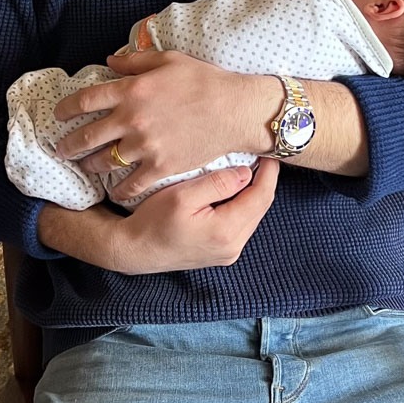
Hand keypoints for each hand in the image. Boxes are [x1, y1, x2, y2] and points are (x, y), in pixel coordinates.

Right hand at [38, 159, 278, 272]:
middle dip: (264, 179)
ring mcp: (228, 252)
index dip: (269, 171)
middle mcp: (233, 246)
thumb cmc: (152, 221)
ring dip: (253, 191)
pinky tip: (235, 187)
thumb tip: (247, 172)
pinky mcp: (221, 252)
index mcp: (226, 232)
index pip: (261, 196)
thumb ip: (217, 183)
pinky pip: (241, 222)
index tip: (269, 150)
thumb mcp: (182, 196)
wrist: (134, 250)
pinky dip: (242, 203)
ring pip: (252, 215)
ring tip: (250, 165)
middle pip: (261, 206)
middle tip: (262, 153)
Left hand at [53, 49, 278, 198]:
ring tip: (86, 168)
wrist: (234, 109)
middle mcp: (132, 119)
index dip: (66, 108)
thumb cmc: (205, 80)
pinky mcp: (161, 166)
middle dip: (69, 145)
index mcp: (132, 90)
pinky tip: (115, 193)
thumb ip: (136, 61)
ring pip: (104, 162)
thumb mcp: (169, 60)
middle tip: (61, 149)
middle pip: (87, 136)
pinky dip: (119, 191)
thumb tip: (110, 61)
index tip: (59, 115)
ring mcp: (145, 146)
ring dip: (90, 166)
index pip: (85, 99)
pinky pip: (131, 185)